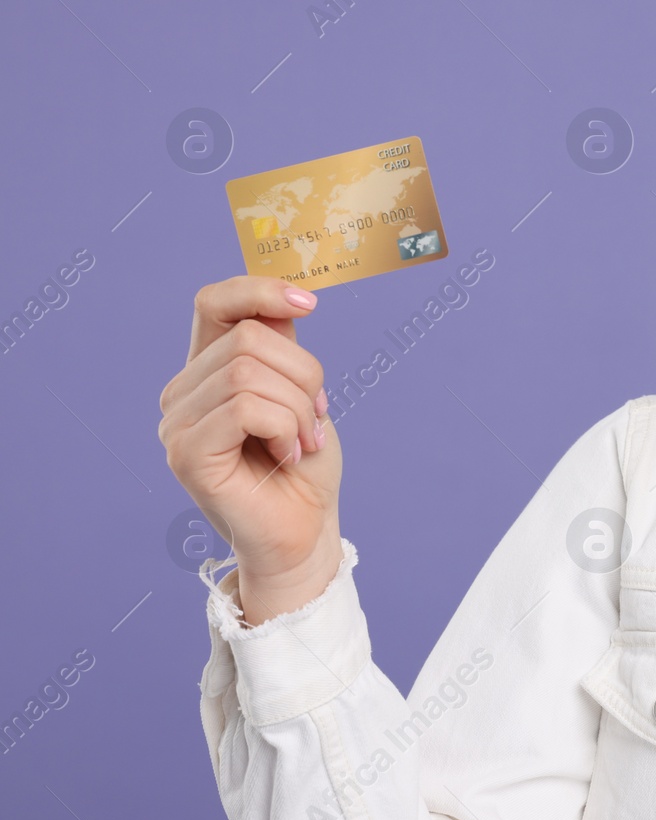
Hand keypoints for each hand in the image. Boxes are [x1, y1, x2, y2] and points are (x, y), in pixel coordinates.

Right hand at [158, 276, 344, 624]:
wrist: (304, 529)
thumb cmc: (302, 463)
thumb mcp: (300, 391)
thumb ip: (282, 348)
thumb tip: (287, 298)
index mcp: (206, 369)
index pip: (214, 302)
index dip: (258, 289)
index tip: (309, 304)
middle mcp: (181, 393)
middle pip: (248, 337)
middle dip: (304, 376)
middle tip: (314, 420)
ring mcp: (177, 424)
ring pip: (248, 372)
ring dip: (297, 408)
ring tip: (302, 442)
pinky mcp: (186, 454)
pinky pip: (245, 408)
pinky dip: (284, 428)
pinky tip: (288, 455)